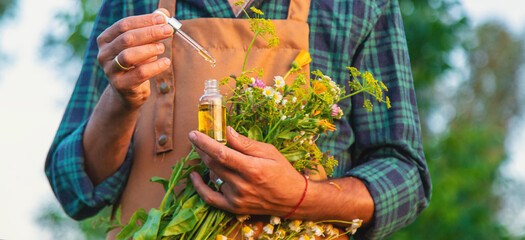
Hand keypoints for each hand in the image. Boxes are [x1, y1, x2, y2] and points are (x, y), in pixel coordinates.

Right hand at [96, 8, 172, 109]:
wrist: (127, 91)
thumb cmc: (136, 63)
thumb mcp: (142, 44)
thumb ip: (150, 27)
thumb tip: (163, 14)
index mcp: (106, 40)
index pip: (123, 25)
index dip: (144, 21)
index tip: (162, 19)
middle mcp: (104, 54)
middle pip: (127, 39)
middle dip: (150, 33)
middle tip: (168, 31)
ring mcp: (110, 71)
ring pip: (129, 56)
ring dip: (149, 49)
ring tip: (162, 47)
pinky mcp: (121, 85)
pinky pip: (139, 74)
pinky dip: (155, 67)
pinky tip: (165, 62)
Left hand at [188, 126, 306, 215]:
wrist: (293, 199)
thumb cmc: (282, 172)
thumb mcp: (269, 151)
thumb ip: (246, 143)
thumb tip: (227, 131)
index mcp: (252, 169)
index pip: (221, 153)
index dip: (204, 143)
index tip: (193, 133)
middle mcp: (242, 185)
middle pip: (213, 164)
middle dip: (202, 149)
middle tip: (198, 139)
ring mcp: (237, 198)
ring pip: (212, 176)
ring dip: (209, 164)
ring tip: (215, 156)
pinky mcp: (234, 207)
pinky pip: (210, 198)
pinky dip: (199, 187)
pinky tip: (194, 176)